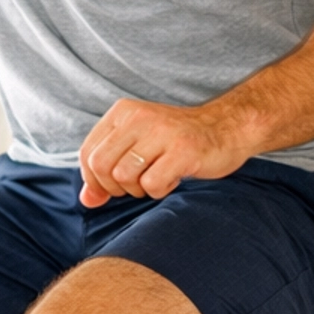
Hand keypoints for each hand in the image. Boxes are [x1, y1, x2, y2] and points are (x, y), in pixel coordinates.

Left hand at [78, 98, 251, 208]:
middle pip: (100, 166)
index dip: (94, 180)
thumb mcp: (135, 148)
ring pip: (124, 176)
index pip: (87, 154)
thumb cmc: (176, 142)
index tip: (113, 187)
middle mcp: (138, 117)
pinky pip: (152, 184)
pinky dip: (159, 191)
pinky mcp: (183, 150)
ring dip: (138, 189)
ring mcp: (161, 132)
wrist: (227, 128)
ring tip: (156, 179)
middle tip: (137, 184)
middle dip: (114, 187)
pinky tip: (172, 179)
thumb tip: (86, 201)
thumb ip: (107, 172)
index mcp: (122, 112)